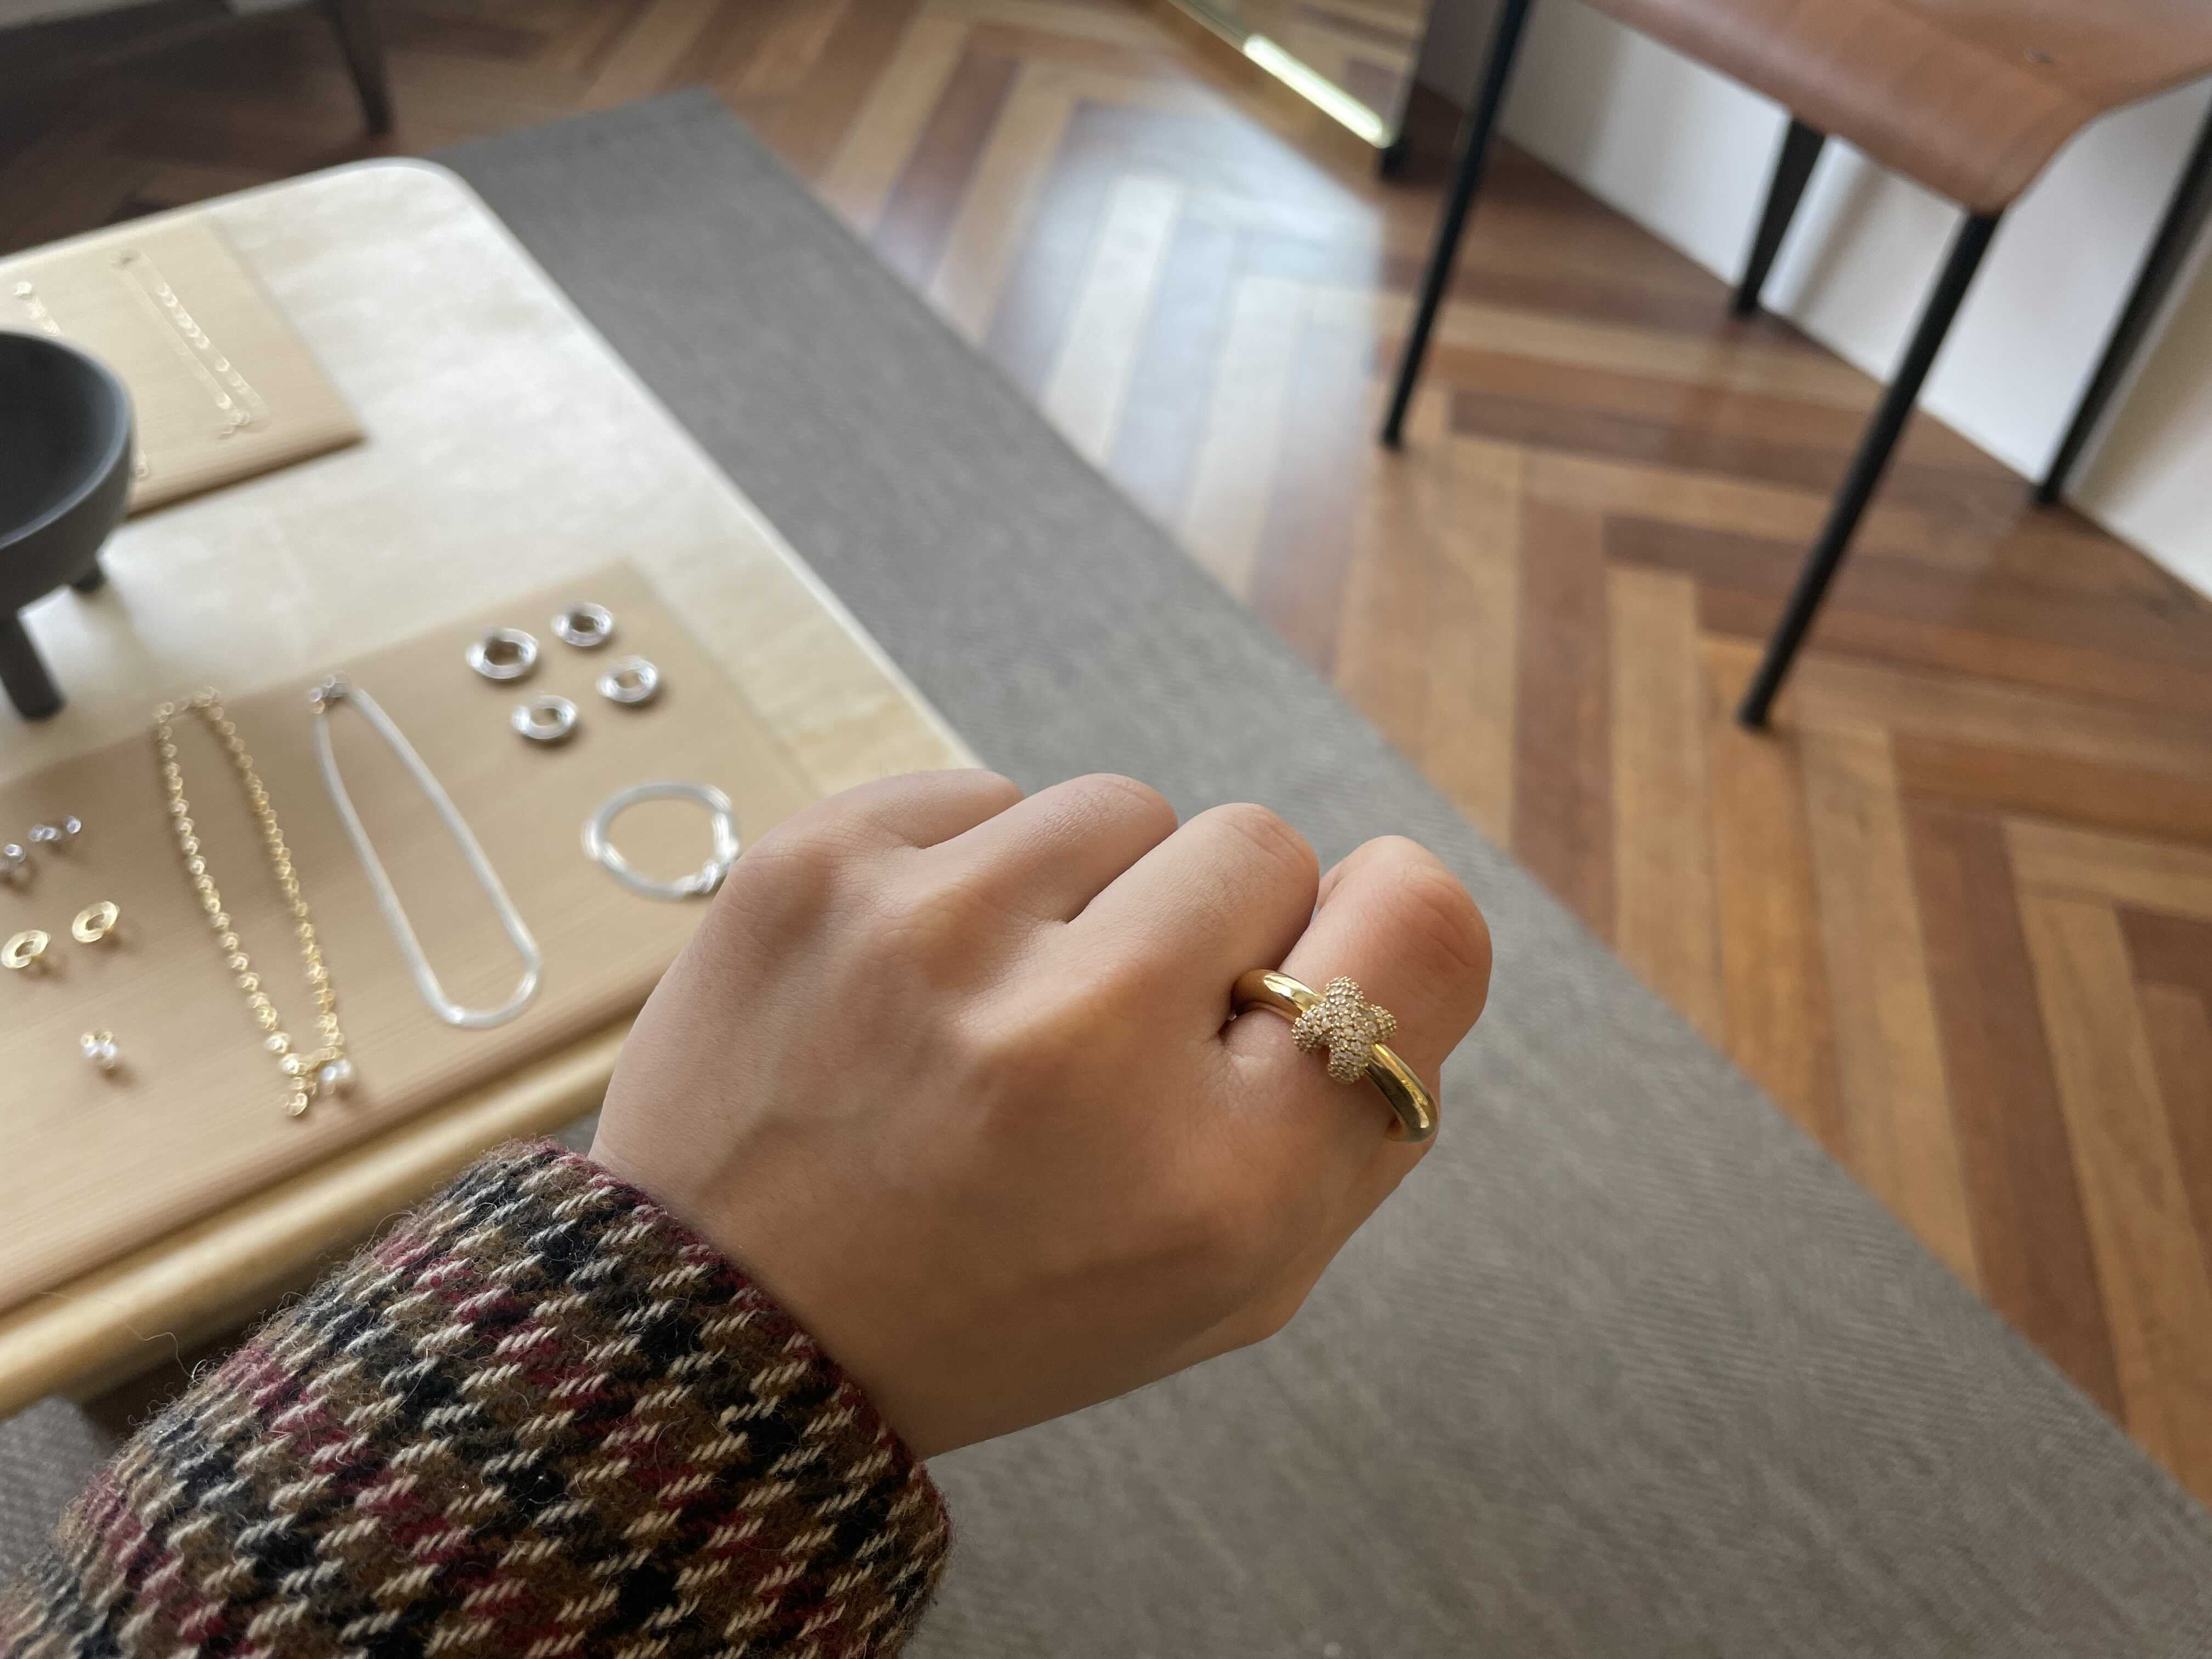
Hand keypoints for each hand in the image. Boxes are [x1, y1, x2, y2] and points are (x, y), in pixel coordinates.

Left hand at [591, 771, 1490, 1456]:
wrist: (725, 1321)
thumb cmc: (1005, 1303)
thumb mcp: (1230, 1282)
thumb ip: (1356, 1113)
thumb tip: (1396, 900)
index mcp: (1216, 1178)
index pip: (1417, 930)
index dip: (1377, 933)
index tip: (1294, 973)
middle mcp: (1082, 1035)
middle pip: (1263, 842)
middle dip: (1207, 928)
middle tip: (1108, 1033)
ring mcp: (933, 928)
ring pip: (1118, 805)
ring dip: (1083, 895)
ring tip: (997, 1009)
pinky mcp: (817, 857)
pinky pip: (986, 796)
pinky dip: (970, 875)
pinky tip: (913, 981)